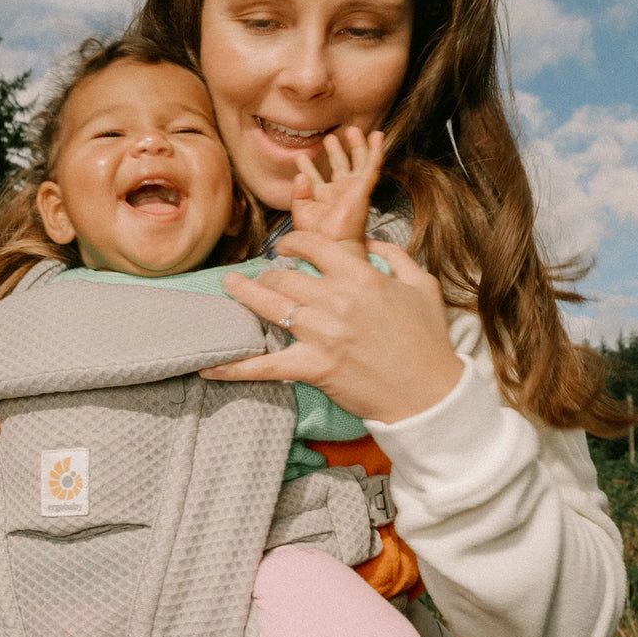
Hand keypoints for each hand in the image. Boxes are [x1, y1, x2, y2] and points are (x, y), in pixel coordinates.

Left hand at [200, 238, 462, 423]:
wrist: (429, 394)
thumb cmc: (429, 341)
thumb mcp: (422, 285)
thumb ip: (395, 257)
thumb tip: (371, 243)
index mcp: (362, 276)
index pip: (314, 245)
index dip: (292, 242)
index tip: (284, 247)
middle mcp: (337, 300)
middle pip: (285, 277)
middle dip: (269, 274)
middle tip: (261, 276)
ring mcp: (322, 334)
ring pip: (270, 306)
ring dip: (244, 295)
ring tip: (228, 286)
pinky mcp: (313, 367)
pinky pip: (265, 366)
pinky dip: (234, 367)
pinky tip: (208, 366)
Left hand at [291, 128, 382, 251]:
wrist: (332, 245)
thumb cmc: (317, 237)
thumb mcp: (301, 213)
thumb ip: (298, 194)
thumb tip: (300, 175)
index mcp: (324, 199)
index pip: (316, 179)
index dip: (308, 167)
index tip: (301, 157)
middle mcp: (340, 193)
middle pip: (340, 167)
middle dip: (336, 152)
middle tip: (330, 138)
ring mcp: (353, 189)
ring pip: (358, 162)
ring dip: (356, 145)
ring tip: (352, 130)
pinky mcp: (363, 188)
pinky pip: (372, 165)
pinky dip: (375, 150)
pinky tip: (377, 136)